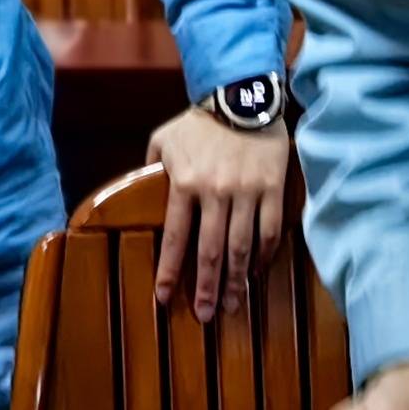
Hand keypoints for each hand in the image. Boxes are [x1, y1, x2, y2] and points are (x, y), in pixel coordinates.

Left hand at [147, 105, 286, 321]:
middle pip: (211, 251)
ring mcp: (247, 192)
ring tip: (232, 306)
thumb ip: (150, 168)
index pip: (174, 237)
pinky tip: (257, 273)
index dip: (170, 271)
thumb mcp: (163, 139)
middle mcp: (215, 193)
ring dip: (236, 281)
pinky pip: (271, 231)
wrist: (242, 93)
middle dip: (207, 288)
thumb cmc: (198, 120)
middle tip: (206, 316)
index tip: (165, 298)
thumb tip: (135, 192)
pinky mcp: (273, 188)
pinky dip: (264, 256)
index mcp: (184, 183)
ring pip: (242, 248)